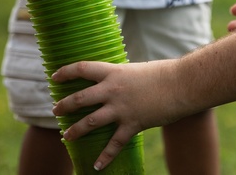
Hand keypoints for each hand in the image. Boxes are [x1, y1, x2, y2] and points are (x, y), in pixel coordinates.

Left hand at [51, 60, 182, 170]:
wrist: (181, 84)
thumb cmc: (162, 74)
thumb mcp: (136, 70)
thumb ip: (121, 78)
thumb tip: (112, 82)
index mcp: (113, 72)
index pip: (82, 69)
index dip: (65, 72)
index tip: (54, 77)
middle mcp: (113, 90)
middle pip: (80, 99)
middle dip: (64, 106)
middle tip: (55, 110)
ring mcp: (121, 108)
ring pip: (90, 122)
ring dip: (75, 131)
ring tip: (66, 137)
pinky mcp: (132, 124)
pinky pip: (114, 144)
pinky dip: (105, 157)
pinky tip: (96, 166)